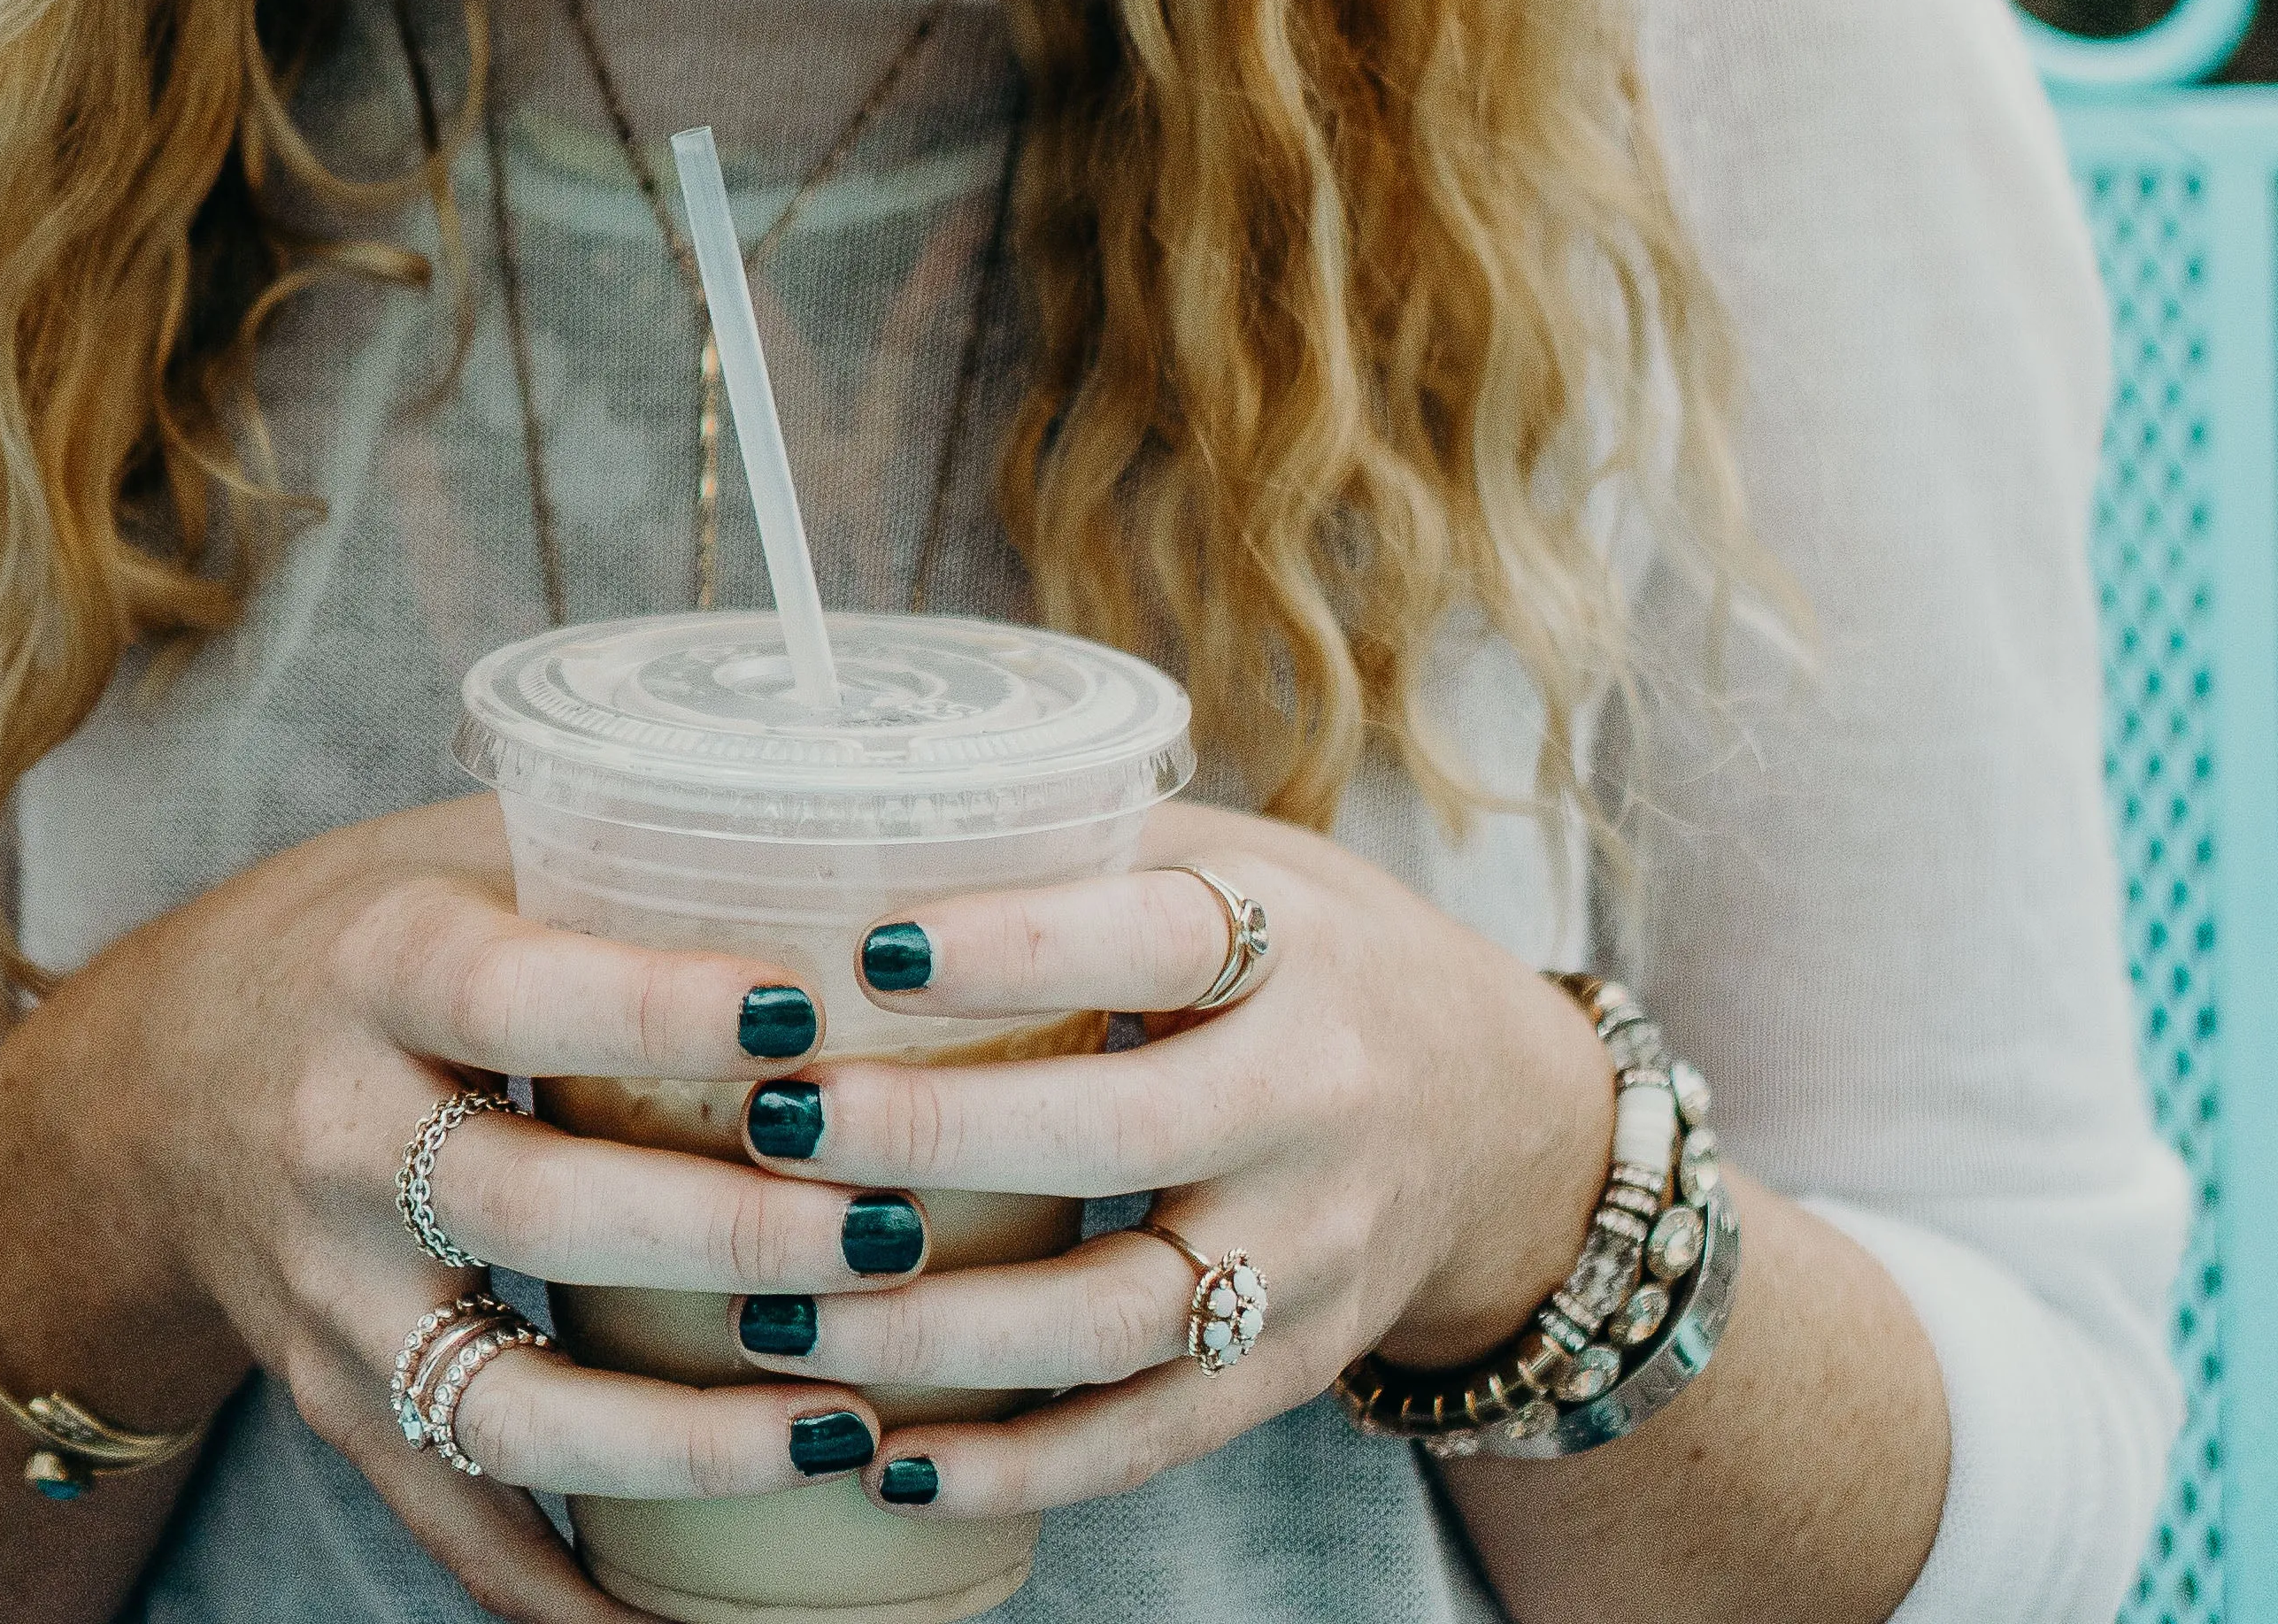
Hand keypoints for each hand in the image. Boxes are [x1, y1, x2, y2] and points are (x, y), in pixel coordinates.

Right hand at [103, 791, 918, 1617]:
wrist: (157, 1087)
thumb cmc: (371, 939)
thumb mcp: (462, 849)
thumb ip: (620, 845)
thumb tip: (852, 857)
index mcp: (381, 966)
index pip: (521, 991)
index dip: (663, 1010)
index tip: (809, 1021)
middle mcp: (338, 1133)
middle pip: (534, 1209)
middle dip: (725, 1237)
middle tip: (888, 1231)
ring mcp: (331, 1292)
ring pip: (508, 1401)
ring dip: (688, 1437)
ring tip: (847, 1425)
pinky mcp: (339, 1403)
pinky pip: (456, 1519)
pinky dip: (570, 1592)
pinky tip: (693, 1615)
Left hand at [704, 799, 1616, 1525]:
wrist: (1501, 1121)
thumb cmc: (1313, 954)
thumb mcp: (1241, 862)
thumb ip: (1084, 844)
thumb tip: (856, 813)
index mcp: (1291, 942)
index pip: (1150, 939)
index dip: (1010, 947)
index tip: (865, 948)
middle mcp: (1313, 1100)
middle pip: (1115, 1135)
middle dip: (932, 1139)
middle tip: (776, 1125)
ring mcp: (1311, 1251)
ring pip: (1116, 1313)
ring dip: (937, 1325)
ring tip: (778, 1307)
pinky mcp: (1292, 1368)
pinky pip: (1148, 1434)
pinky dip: (1017, 1464)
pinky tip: (889, 1462)